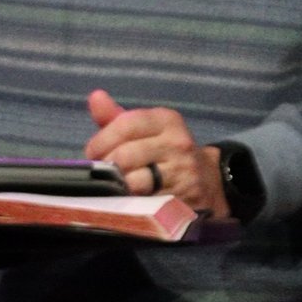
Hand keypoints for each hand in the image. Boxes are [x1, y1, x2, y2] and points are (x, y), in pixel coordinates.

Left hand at [84, 88, 230, 215]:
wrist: (208, 181)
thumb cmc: (165, 152)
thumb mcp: (146, 130)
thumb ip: (117, 117)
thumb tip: (95, 97)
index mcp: (166, 120)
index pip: (125, 125)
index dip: (101, 141)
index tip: (93, 154)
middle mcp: (177, 143)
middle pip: (126, 155)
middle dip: (106, 167)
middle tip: (102, 174)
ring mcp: (182, 173)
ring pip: (135, 181)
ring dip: (118, 187)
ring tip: (115, 188)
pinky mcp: (183, 199)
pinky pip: (146, 204)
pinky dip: (132, 204)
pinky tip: (129, 202)